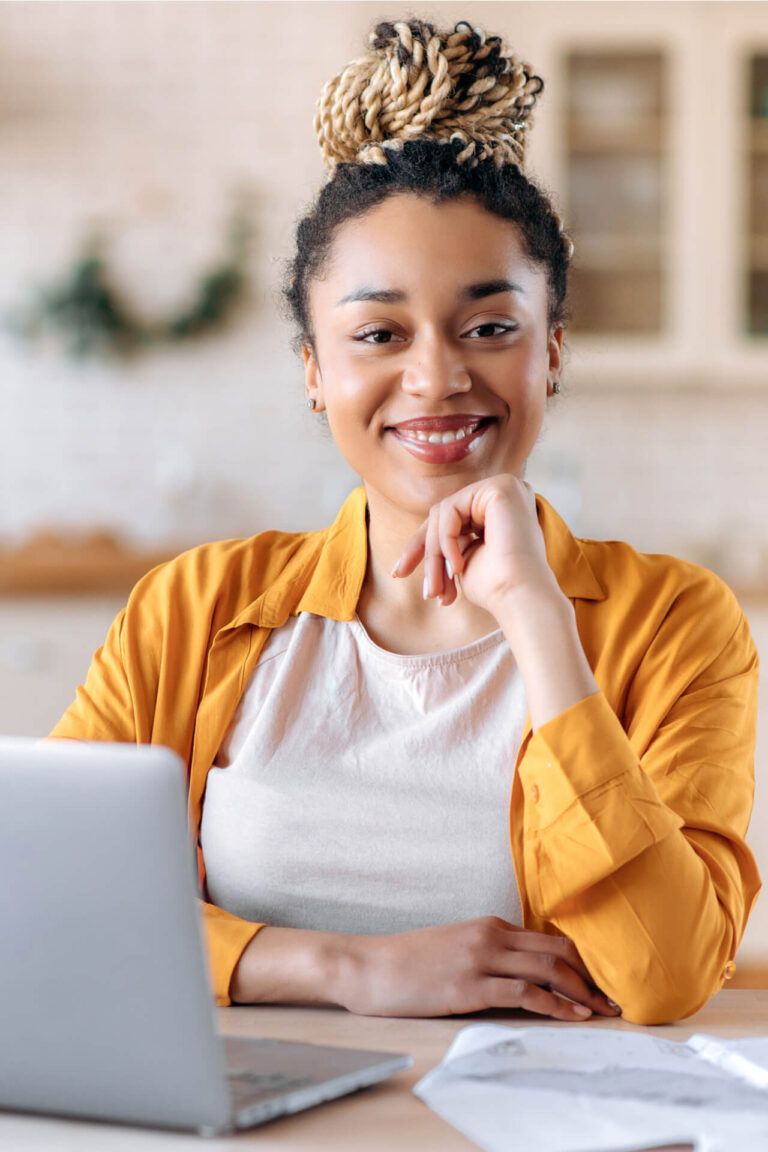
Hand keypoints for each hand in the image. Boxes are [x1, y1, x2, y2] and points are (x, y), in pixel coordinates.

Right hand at [337, 916, 620, 1019]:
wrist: (367, 965)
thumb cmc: (408, 961)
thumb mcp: (455, 946)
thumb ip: (489, 953)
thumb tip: (522, 973)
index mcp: (489, 925)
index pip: (549, 939)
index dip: (582, 961)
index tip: (602, 982)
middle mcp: (490, 935)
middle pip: (557, 951)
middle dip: (591, 977)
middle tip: (614, 1000)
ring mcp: (480, 958)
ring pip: (548, 968)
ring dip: (582, 991)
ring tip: (603, 1011)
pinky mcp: (469, 985)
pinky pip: (524, 992)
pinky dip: (555, 1003)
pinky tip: (571, 1016)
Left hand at [391, 475, 556, 615]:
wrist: (521, 598)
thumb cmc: (497, 588)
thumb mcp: (462, 559)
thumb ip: (449, 540)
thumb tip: (422, 538)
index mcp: (500, 509)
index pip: (450, 519)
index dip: (421, 545)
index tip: (399, 572)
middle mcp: (505, 493)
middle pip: (444, 514)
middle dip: (424, 552)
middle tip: (418, 586)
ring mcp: (505, 486)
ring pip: (444, 512)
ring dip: (435, 552)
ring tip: (437, 586)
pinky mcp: (501, 488)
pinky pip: (451, 509)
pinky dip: (446, 540)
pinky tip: (457, 566)